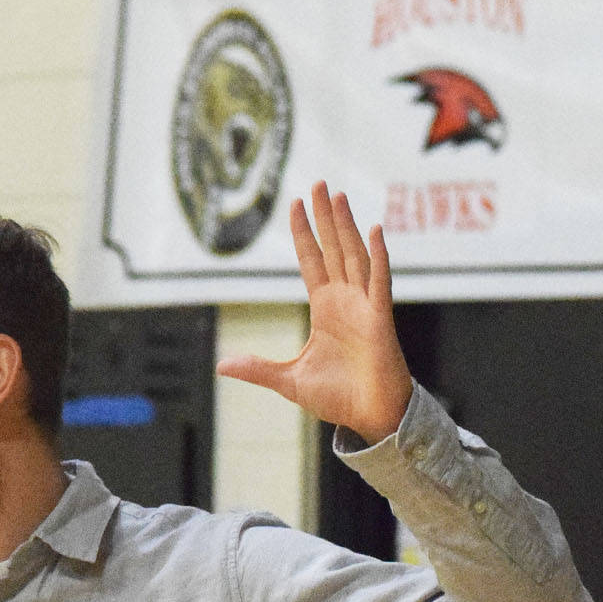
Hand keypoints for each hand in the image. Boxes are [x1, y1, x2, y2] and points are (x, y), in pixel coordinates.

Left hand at [217, 182, 412, 444]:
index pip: (312, 261)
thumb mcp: (288, 380)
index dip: (304, 233)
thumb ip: (257, 368)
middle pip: (333, 249)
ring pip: (354, 256)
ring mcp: (364, 306)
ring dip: (346, 226)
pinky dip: (377, 256)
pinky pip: (379, 282)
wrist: (369, 418)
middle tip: (319, 183)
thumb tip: (222, 365)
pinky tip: (373, 231)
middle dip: (325, 217)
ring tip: (338, 196)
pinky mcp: (380, 319)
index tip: (297, 204)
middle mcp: (345, 300)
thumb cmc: (338, 398)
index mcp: (325, 309)